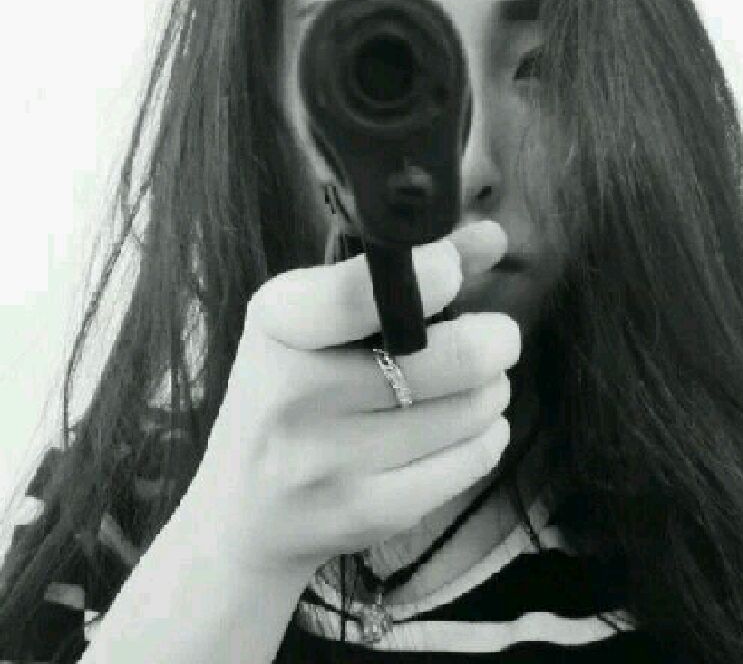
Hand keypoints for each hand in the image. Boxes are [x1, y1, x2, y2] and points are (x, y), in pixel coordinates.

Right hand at [176, 220, 516, 585]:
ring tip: (479, 384)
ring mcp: (326, 462)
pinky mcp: (364, 511)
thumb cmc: (293, 389)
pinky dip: (489, 436)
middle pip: (454, 358)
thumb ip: (406, 272)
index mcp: (277, 325)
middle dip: (496, 340)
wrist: (242, 511)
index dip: (433, 273)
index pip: (361, 294)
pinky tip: (469, 428)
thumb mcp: (320, 322)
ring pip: (473, 410)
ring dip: (494, 389)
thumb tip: (494, 235)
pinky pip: (472, 461)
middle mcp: (293, 394)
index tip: (453, 271)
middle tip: (496, 337)